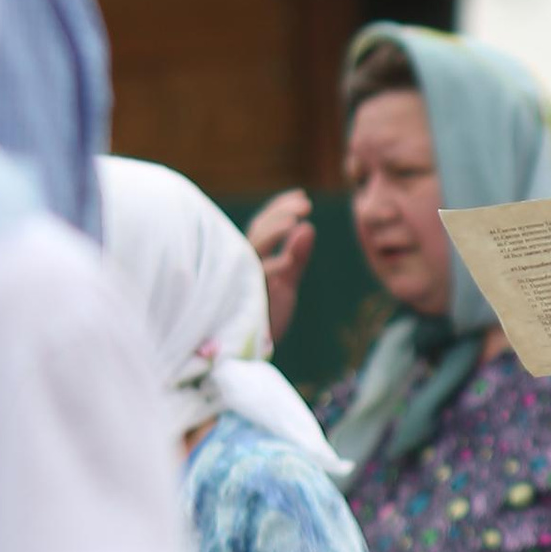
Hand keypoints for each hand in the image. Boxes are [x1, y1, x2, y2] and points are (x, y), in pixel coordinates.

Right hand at [248, 190, 315, 345]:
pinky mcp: (244, 296)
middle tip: (305, 203)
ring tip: (298, 219)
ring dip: (274, 229)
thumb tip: (309, 227)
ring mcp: (241, 279)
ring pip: (253, 246)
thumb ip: (297, 257)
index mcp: (251, 258)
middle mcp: (243, 264)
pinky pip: (256, 274)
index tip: (302, 197)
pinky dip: (273, 263)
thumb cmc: (264, 316)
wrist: (247, 354)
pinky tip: (290, 255)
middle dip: (280, 213)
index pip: (262, 226)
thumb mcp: (286, 283)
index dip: (279, 209)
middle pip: (258, 230)